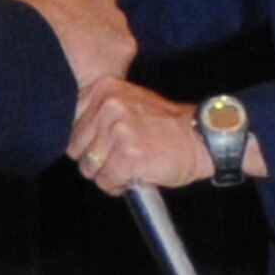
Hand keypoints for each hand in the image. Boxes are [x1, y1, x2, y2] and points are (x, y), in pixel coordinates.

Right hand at [6, 0, 134, 95]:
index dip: (69, 11)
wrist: (25, 41)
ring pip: (111, 42)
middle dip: (88, 33)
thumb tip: (28, 16)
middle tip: (65, 54)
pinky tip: (78, 83)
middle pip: (101, 15)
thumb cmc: (12, 21)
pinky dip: (100, 77)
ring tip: (68, 73)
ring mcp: (115, 16)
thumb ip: (37, 0)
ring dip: (96, 57)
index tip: (60, 27)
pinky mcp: (124, 45)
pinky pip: (115, 66)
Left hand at [66, 77, 212, 194]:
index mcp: (104, 89)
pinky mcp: (126, 156)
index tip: (107, 146)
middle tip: (119, 160)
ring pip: (91, 168)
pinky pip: (106, 181)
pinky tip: (134, 177)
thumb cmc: (166, 126)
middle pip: (79, 149)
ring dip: (107, 174)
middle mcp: (108, 106)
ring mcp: (117, 131)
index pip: (74, 127)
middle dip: (97, 161)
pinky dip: (118, 186)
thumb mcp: (130, 103)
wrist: (200, 138)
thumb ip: (101, 114)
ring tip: (128, 168)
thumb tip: (76, 140)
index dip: (89, 144)